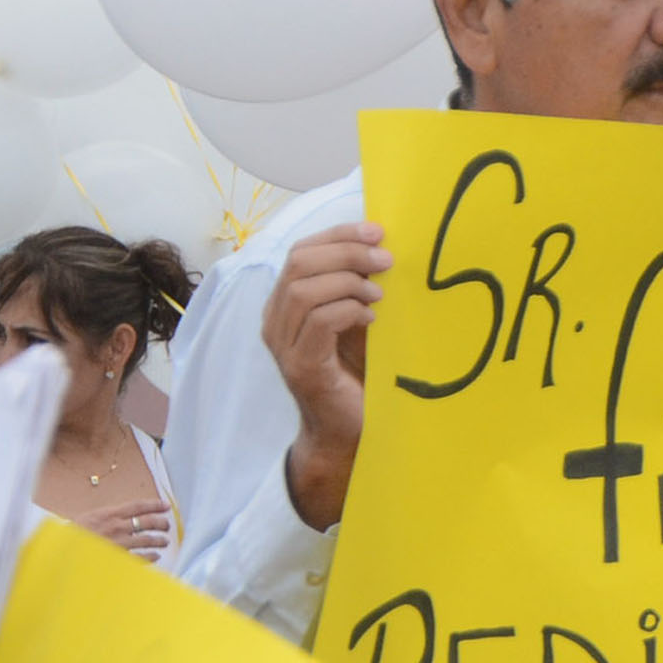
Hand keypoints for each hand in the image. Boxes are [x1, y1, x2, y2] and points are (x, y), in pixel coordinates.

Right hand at [78, 498, 174, 558]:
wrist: (61, 551)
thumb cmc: (72, 535)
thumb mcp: (89, 519)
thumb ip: (108, 517)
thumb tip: (124, 516)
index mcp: (108, 514)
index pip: (138, 506)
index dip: (154, 505)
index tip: (165, 506)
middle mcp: (116, 527)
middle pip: (148, 522)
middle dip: (161, 523)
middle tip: (166, 525)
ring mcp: (119, 543)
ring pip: (148, 540)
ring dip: (160, 540)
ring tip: (164, 541)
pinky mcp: (119, 558)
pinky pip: (142, 557)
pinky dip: (152, 556)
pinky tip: (155, 556)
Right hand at [268, 224, 389, 531]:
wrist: (348, 432)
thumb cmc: (357, 375)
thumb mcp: (360, 322)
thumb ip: (360, 289)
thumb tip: (385, 248)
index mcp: (286, 304)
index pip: (300, 251)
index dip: (338, 234)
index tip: (378, 230)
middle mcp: (276, 320)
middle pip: (299, 263)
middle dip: (346, 252)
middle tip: (387, 259)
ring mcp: (283, 345)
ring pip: (303, 289)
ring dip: (348, 282)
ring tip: (381, 293)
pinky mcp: (302, 366)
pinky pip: (317, 323)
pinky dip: (348, 311)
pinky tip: (371, 319)